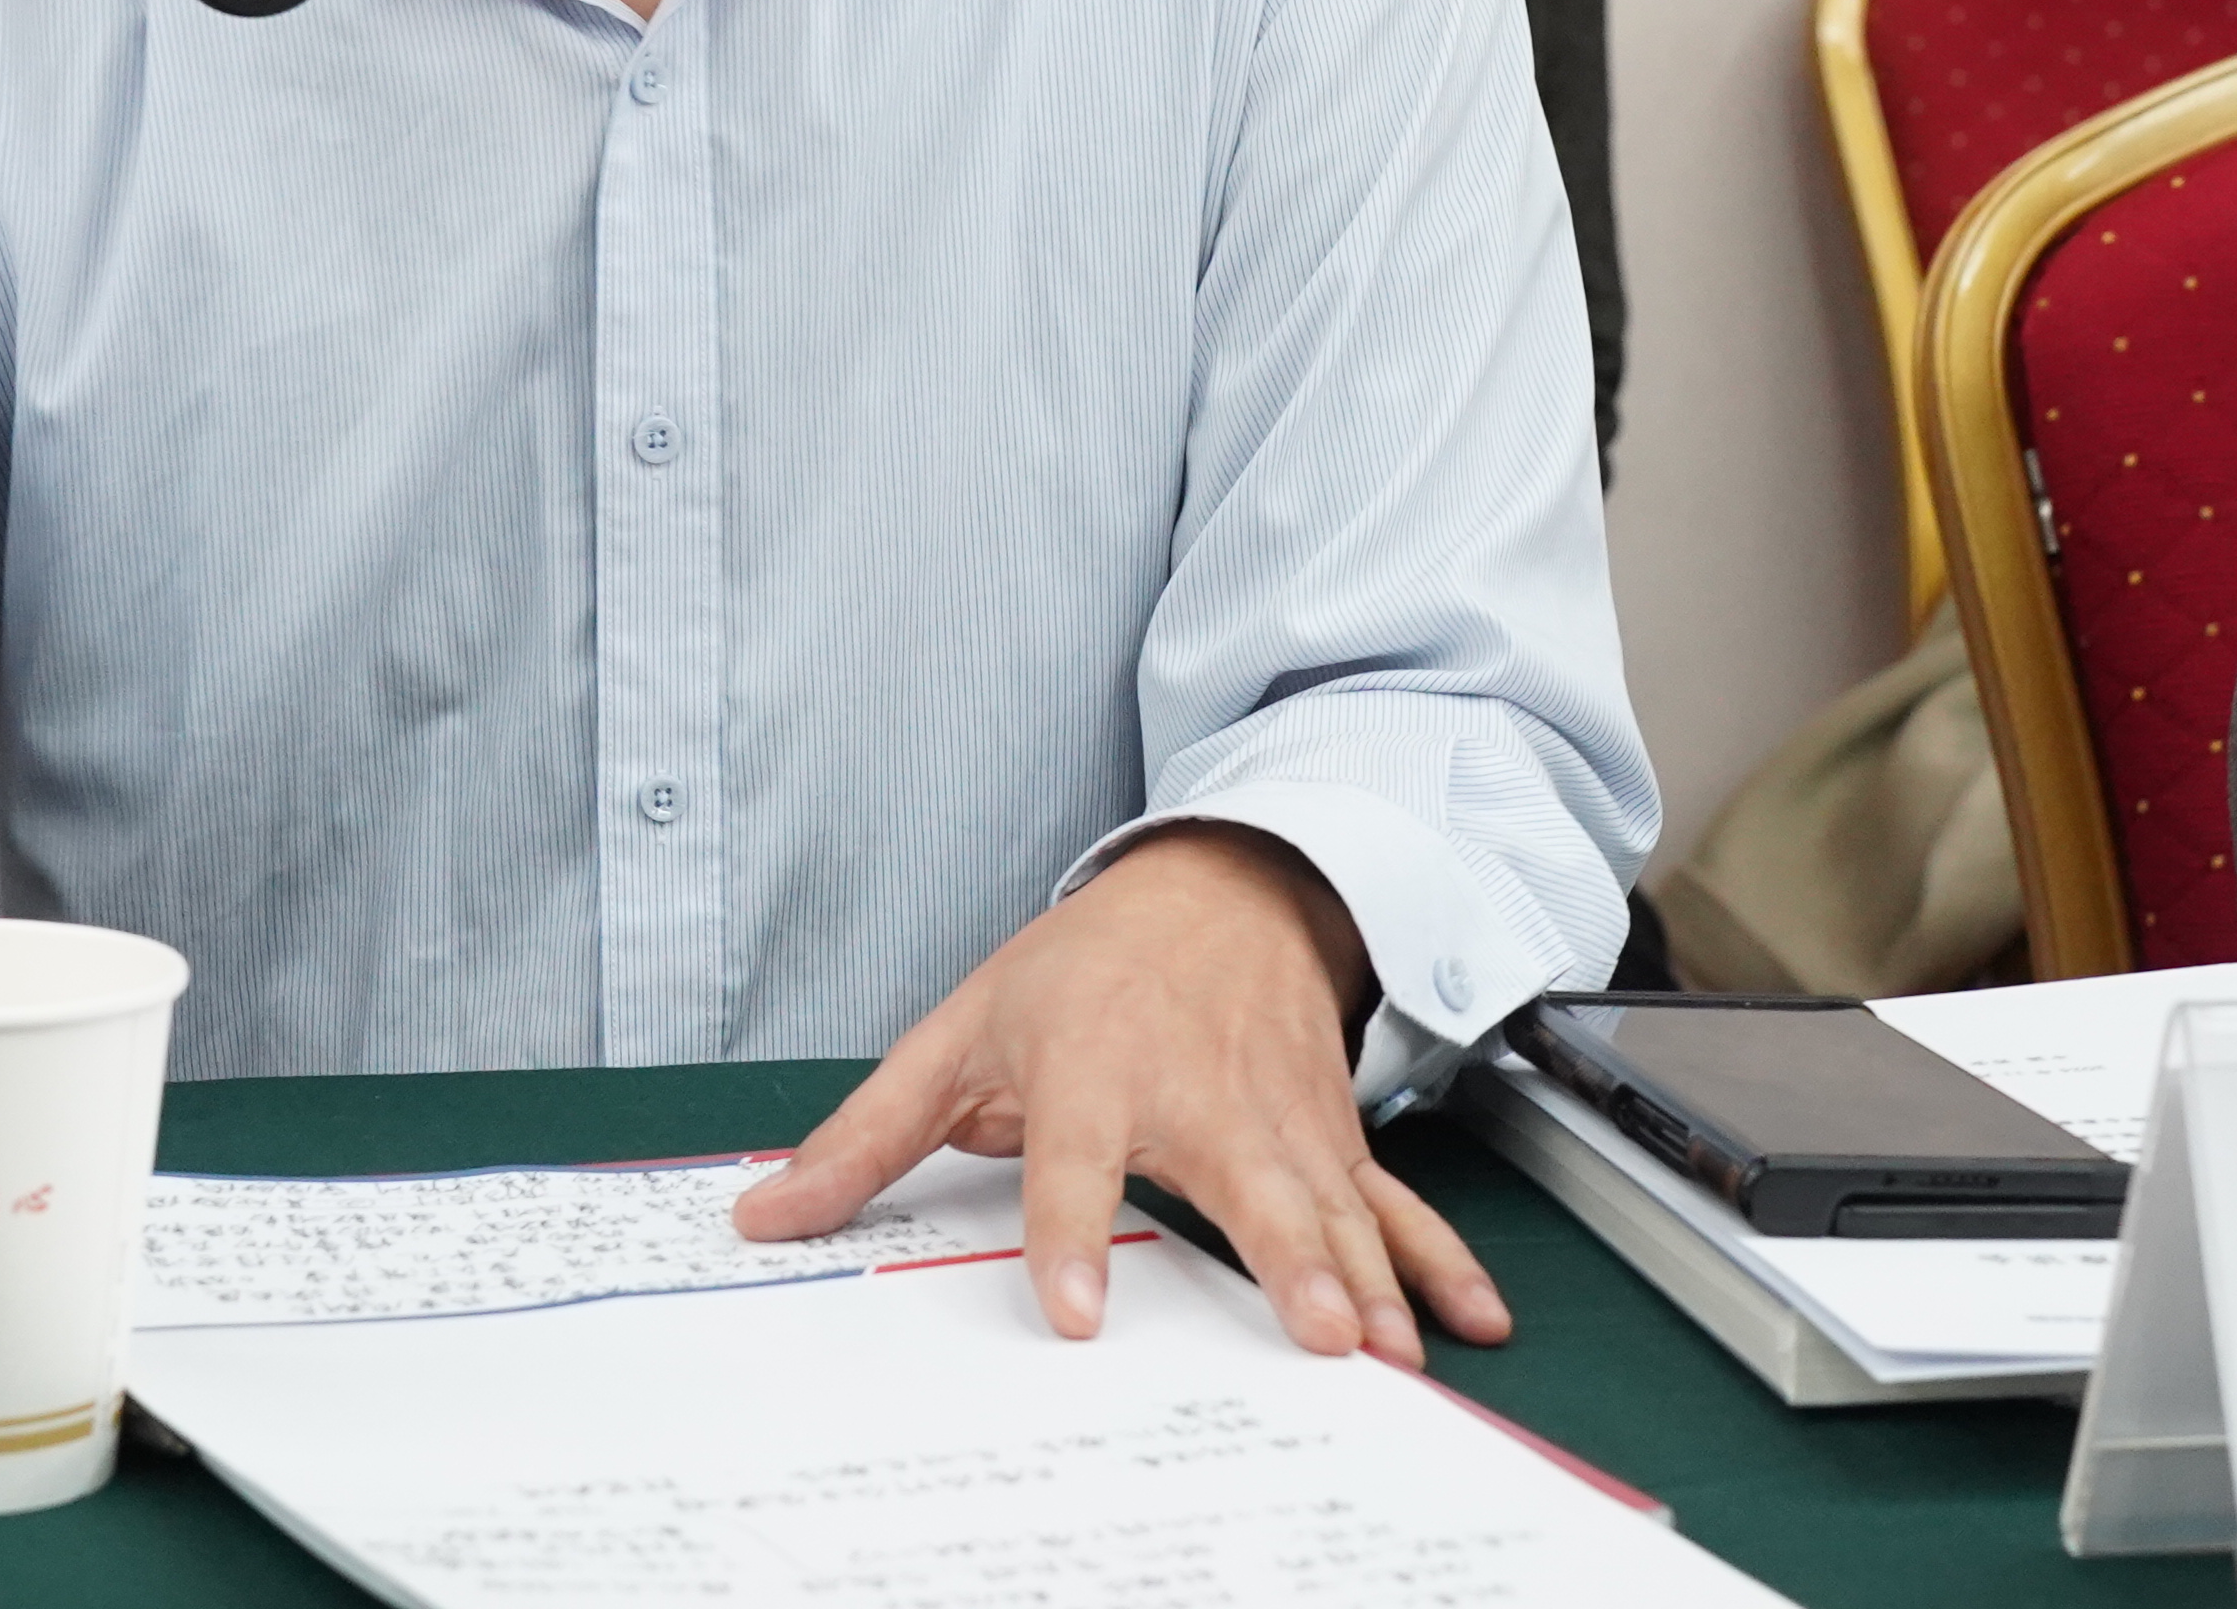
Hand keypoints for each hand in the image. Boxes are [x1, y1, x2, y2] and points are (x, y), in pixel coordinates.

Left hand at [732, 823, 1505, 1369]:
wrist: (1219, 886)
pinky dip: (1436, 1260)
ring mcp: (1278, 1115)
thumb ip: (867, 1137)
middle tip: (1323, 1333)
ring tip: (1392, 1350)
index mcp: (1090, 1063)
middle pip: (1245, 1183)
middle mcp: (1196, 1090)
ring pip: (1331, 1203)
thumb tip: (767, 1214)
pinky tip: (1468, 1319)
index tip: (1078, 1310)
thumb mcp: (959, 1031)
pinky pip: (1390, 1202)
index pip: (1072, 1155)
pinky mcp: (1331, 1133)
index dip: (1071, 1230)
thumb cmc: (1082, 967)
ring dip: (1370, 1276)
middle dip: (1290, 1259)